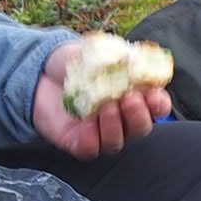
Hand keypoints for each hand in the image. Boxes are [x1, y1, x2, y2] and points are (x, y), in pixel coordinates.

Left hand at [33, 38, 172, 158]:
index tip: (153, 94)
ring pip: (116, 143)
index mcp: (133, 96)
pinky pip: (89, 149)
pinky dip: (91, 139)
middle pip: (140, 129)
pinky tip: (87, 123)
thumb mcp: (99, 52)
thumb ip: (119, 56)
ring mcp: (98, 132)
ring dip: (115, 127)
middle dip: (139, 116)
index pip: (157, 108)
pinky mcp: (76, 141)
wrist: (41, 69)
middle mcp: (120, 118)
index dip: (159, 104)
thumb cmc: (76, 62)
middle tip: (129, 99)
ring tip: (107, 107)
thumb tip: (134, 60)